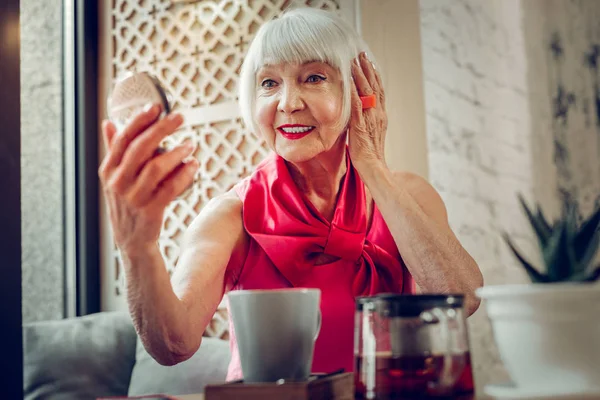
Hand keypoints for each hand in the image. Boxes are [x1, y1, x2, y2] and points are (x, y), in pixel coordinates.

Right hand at [98, 104, 198, 253]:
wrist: (132, 240)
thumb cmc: (127, 202)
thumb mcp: (114, 177)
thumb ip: (113, 149)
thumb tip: (108, 122)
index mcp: (108, 170)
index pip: (122, 139)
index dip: (139, 120)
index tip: (156, 106)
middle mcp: (118, 182)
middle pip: (140, 148)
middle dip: (161, 129)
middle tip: (179, 118)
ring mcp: (133, 197)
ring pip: (156, 167)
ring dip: (176, 153)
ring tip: (190, 145)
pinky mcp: (150, 210)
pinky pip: (170, 188)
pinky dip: (183, 174)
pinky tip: (193, 165)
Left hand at [348, 52, 387, 171]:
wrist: (373, 166)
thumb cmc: (369, 153)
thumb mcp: (369, 131)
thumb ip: (365, 118)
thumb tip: (357, 109)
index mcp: (381, 114)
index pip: (378, 90)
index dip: (374, 74)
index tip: (368, 61)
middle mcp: (378, 114)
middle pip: (375, 86)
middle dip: (368, 69)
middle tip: (362, 54)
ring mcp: (371, 119)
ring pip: (367, 93)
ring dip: (361, 76)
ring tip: (355, 61)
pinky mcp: (361, 126)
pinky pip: (357, 107)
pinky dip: (354, 94)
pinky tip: (349, 84)